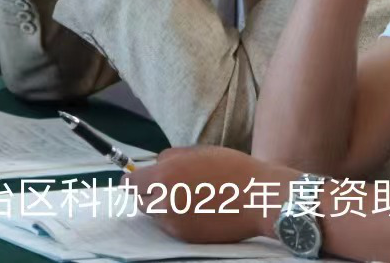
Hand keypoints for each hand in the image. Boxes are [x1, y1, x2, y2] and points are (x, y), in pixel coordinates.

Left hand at [127, 146, 294, 243]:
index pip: (130, 182)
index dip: (135, 179)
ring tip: (191, 197)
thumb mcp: (200, 152)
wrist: (258, 198)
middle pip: (140, 200)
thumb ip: (171, 157)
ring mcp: (173, 223)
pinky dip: (179, 218)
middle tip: (172, 186)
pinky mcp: (185, 237)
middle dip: (151, 193)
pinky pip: (171, 225)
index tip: (141, 178)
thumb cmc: (233, 169)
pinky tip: (200, 209)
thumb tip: (155, 164)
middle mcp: (164, 202)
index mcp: (165, 176)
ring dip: (165, 206)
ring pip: (156, 214)